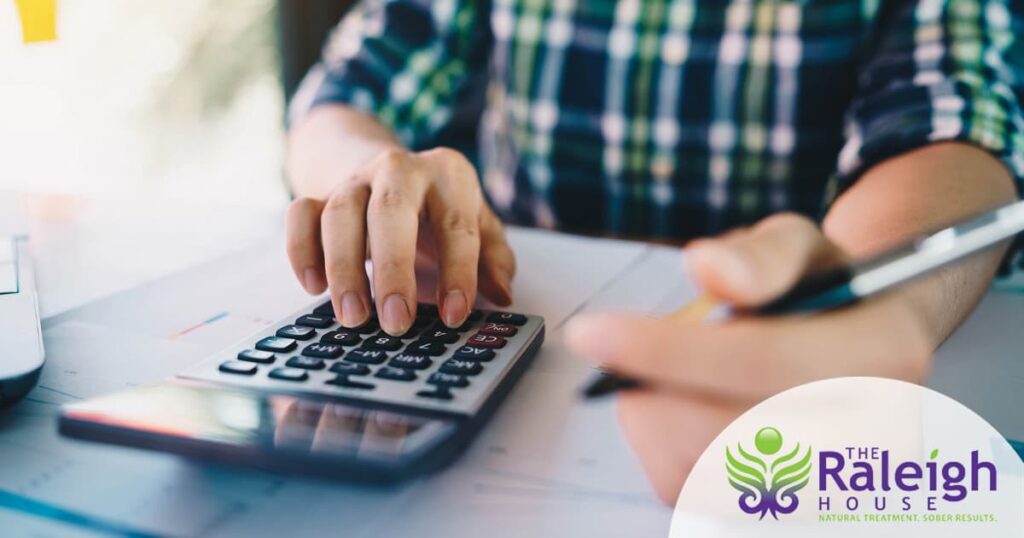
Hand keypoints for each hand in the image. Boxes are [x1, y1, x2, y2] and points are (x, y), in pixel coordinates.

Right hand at [286, 147, 514, 334]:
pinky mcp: (319, 193)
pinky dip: (301, 250)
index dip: (458, 272)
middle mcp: (399, 169)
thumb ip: (493, 258)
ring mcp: (354, 179)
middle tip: (396, 322)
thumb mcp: (479, 224)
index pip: (456, 224)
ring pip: (340, 214)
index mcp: (449, 174)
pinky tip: (314, 287)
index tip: (454, 315)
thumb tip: (502, 294)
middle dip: (394, 270)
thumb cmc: (442, 208)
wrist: (391, 170)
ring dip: (344, 268)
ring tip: (354, 317)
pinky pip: (300, 214)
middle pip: (390, 211)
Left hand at [564, 213, 934, 504]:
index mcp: (885, 354)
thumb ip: (760, 254)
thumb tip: (707, 267)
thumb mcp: (799, 244)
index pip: (763, 362)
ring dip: (654, 419)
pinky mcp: (789, 508)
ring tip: (653, 370)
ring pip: (704, 474)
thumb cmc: (822, 290)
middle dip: (654, 388)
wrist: (860, 342)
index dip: (668, 349)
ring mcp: (835, 484)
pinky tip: (670, 404)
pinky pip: (697, 493)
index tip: (592, 331)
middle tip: (615, 345)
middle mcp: (874, 433)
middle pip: (728, 433)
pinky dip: (662, 448)